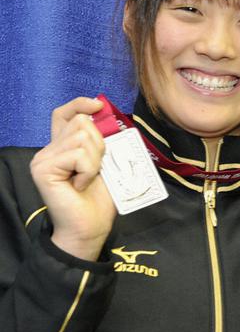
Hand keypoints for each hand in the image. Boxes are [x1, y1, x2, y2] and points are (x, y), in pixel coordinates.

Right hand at [29, 97, 116, 260]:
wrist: (90, 227)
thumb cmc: (99, 199)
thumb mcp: (106, 164)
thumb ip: (101, 142)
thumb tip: (106, 116)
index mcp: (62, 147)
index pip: (64, 114)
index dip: (80, 104)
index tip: (99, 105)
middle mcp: (48, 150)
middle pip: (81, 123)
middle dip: (100, 143)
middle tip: (97, 169)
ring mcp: (43, 159)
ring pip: (82, 138)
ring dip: (96, 159)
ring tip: (88, 179)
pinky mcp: (43, 169)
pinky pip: (78, 155)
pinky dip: (89, 170)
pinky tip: (81, 185)